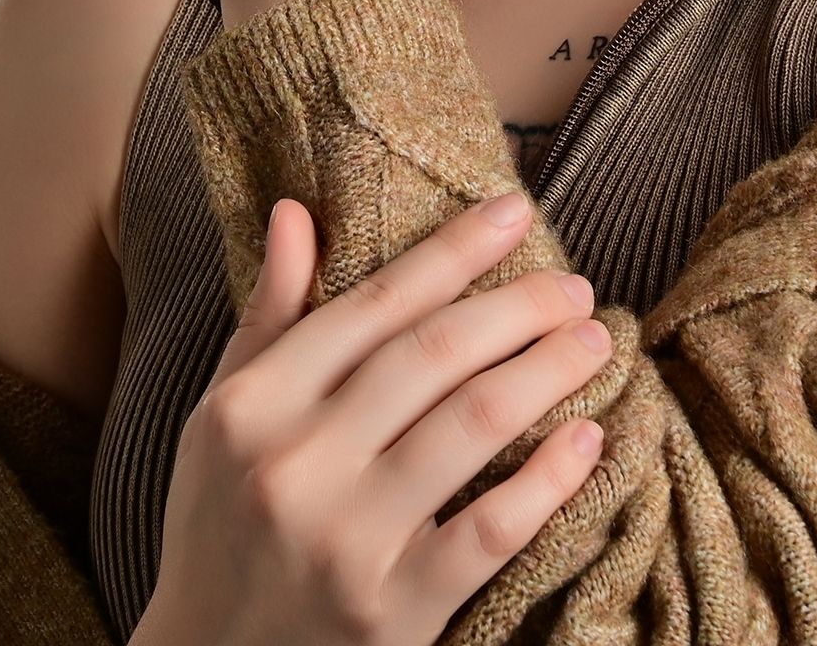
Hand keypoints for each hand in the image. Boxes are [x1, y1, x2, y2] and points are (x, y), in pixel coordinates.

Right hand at [137, 189, 611, 645]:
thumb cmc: (222, 527)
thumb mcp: (223, 420)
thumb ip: (268, 317)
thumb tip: (293, 210)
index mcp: (253, 405)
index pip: (376, 303)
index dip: (456, 251)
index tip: (518, 212)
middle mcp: (296, 465)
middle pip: (434, 354)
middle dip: (519, 307)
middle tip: (576, 286)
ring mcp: (346, 541)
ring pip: (473, 423)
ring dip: (549, 370)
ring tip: (594, 342)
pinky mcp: (394, 613)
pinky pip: (491, 529)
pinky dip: (549, 478)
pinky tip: (587, 438)